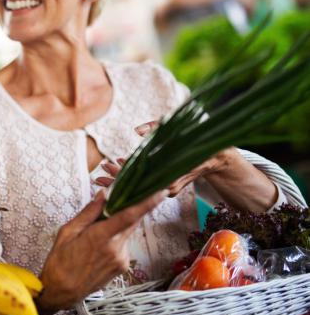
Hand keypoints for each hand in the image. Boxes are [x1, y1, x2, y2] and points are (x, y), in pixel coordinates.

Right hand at [38, 189, 166, 312]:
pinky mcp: (123, 267)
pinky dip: (116, 237)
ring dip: (119, 225)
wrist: (62, 291)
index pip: (129, 216)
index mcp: (100, 237)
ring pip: (126, 233)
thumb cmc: (60, 260)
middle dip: (130, 208)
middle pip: (132, 222)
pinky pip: (123, 244)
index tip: (160, 192)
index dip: (147, 203)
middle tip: (122, 198)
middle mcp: (116, 248)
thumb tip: (103, 194)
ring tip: (97, 229)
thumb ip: (89, 212)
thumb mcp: (68, 231)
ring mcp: (121, 259)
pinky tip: (99, 244)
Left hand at [93, 121, 228, 196]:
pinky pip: (148, 183)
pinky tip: (122, 169)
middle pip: (136, 185)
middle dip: (115, 181)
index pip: (137, 176)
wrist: (217, 154)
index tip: (106, 169)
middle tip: (97, 178)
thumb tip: (137, 130)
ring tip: (105, 173)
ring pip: (140, 186)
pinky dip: (135, 177)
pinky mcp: (168, 186)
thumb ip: (156, 127)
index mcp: (167, 173)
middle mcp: (167, 185)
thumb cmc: (197, 138)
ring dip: (122, 180)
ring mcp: (167, 187)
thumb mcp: (177, 128)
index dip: (120, 174)